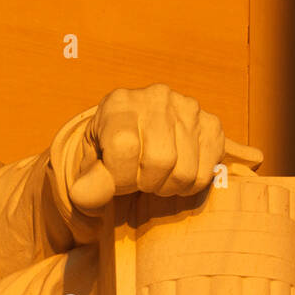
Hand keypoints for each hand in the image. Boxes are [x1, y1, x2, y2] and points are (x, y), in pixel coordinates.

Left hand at [67, 84, 261, 212]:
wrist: (136, 132)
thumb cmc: (109, 150)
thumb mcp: (90, 163)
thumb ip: (89, 181)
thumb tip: (83, 196)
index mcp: (120, 102)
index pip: (125, 147)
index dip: (119, 176)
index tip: (114, 178)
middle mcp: (157, 98)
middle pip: (160, 161)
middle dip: (144, 183)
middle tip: (136, 179)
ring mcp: (189, 109)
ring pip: (184, 172)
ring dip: (165, 187)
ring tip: (154, 176)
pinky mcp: (211, 125)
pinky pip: (204, 174)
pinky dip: (187, 186)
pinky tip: (173, 173)